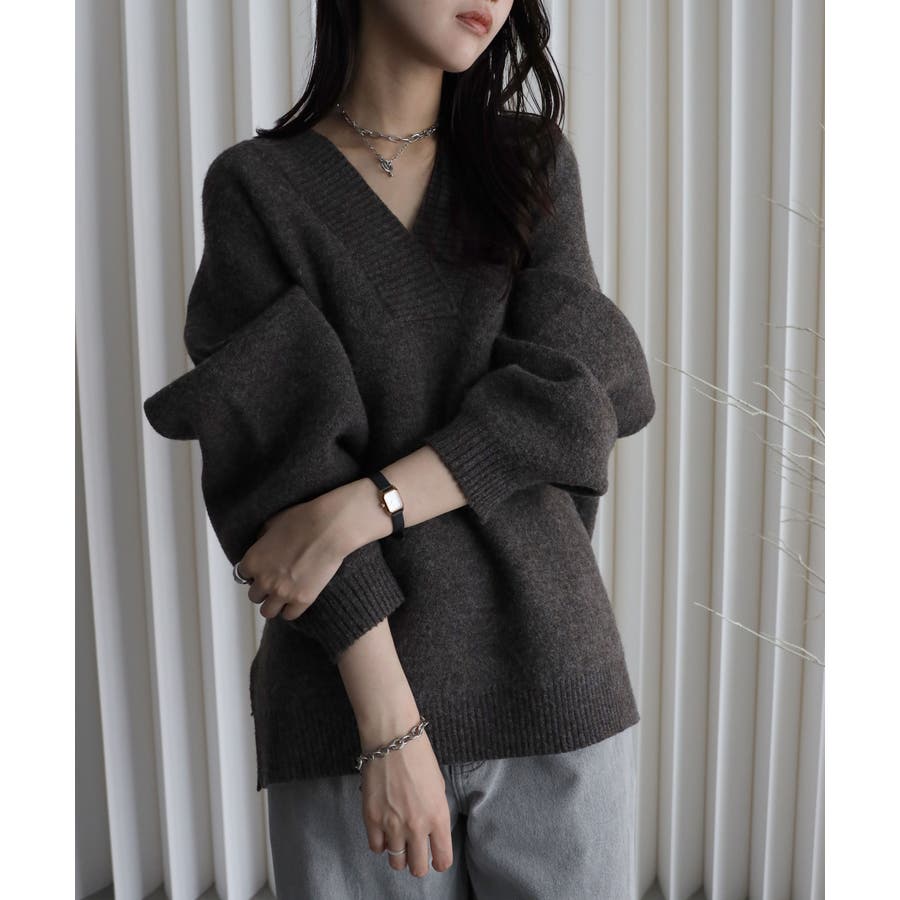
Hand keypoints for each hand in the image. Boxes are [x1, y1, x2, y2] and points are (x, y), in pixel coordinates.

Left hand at [239, 498, 346, 620]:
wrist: (329, 529)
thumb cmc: (303, 521)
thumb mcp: (272, 523)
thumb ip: (261, 539)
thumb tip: (261, 544)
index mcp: (253, 561)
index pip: (242, 575)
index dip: (254, 572)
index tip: (263, 570)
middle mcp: (264, 580)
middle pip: (254, 596)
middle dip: (264, 589)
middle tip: (276, 581)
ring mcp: (282, 592)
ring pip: (268, 612)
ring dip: (274, 603)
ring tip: (284, 595)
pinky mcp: (302, 600)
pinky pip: (289, 615)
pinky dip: (291, 609)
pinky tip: (297, 600)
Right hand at [358, 728, 454, 877]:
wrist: (392, 739)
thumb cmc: (419, 756)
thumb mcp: (438, 786)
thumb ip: (436, 813)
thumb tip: (430, 831)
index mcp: (438, 817)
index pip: (442, 859)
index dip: (439, 861)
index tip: (436, 859)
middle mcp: (417, 826)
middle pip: (418, 868)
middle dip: (418, 863)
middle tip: (415, 854)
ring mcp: (392, 825)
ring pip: (396, 862)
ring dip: (398, 854)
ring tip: (398, 840)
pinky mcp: (372, 819)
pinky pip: (376, 847)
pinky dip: (380, 843)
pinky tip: (384, 831)